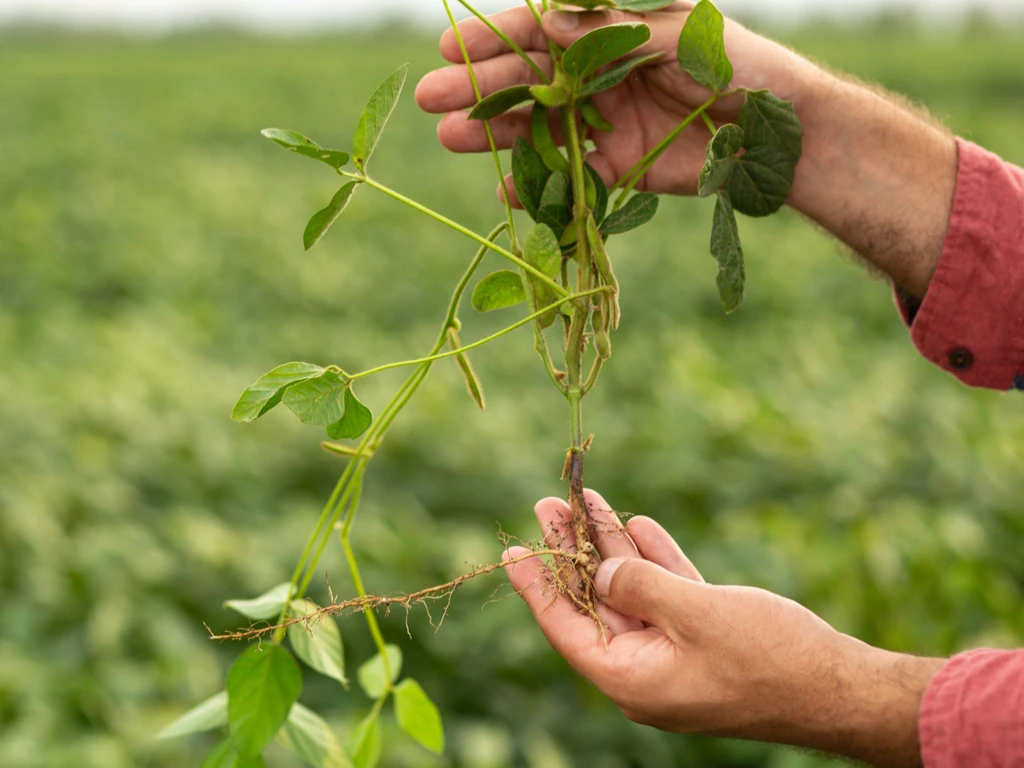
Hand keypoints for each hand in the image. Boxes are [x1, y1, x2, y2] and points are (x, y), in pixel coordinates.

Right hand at [415, 3, 816, 196]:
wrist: (779, 130)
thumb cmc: (736, 63)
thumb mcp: (675, 32)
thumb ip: (611, 31)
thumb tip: (547, 22)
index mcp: (612, 32)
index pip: (542, 31)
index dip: (496, 41)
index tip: (450, 52)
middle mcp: (601, 74)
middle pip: (530, 81)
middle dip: (481, 89)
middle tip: (431, 102)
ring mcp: (606, 120)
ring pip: (540, 127)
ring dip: (497, 134)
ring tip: (451, 139)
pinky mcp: (619, 166)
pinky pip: (571, 175)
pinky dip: (540, 183)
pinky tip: (505, 189)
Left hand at [504, 489, 944, 767]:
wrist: (843, 688)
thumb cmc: (771, 658)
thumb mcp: (697, 615)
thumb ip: (640, 587)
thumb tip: (599, 574)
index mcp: (632, 679)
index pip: (566, 627)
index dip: (536, 586)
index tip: (510, 550)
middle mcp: (646, 670)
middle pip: (594, 600)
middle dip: (571, 550)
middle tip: (548, 503)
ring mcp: (676, 653)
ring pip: (629, 590)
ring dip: (610, 545)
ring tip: (583, 499)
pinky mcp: (705, 637)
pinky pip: (666, 594)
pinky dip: (652, 560)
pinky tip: (636, 524)